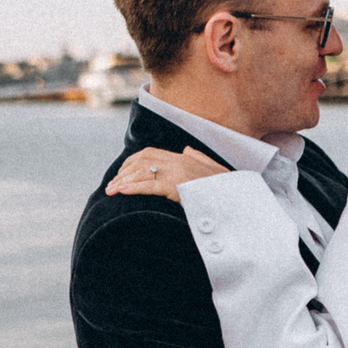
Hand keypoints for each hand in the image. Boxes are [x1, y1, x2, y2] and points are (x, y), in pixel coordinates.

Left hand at [104, 146, 228, 203]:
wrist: (238, 197)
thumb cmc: (226, 186)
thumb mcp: (213, 169)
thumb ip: (198, 158)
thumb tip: (187, 150)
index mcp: (184, 158)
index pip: (150, 153)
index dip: (131, 162)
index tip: (121, 173)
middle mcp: (179, 161)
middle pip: (141, 161)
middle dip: (123, 173)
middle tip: (110, 185)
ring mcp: (178, 174)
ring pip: (143, 173)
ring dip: (123, 182)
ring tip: (110, 191)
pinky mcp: (179, 187)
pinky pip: (151, 186)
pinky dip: (134, 188)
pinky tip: (122, 192)